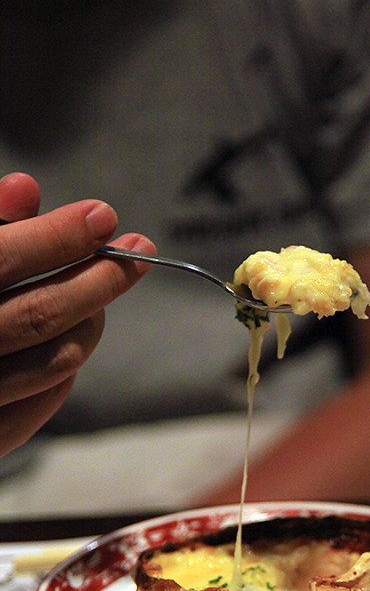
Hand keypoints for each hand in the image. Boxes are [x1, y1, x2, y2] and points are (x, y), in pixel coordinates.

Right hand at [0, 172, 153, 457]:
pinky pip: (46, 400)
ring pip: (57, 360)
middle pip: (42, 315)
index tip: (102, 215)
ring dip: (91, 318)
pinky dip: (67, 363)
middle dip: (100, 279)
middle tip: (136, 249)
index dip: (59, 235)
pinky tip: (73, 333)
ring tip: (102, 286)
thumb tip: (26, 190)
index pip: (3, 258)